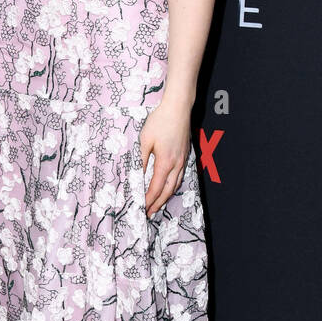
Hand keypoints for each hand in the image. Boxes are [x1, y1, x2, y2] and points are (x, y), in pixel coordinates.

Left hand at [140, 100, 190, 216]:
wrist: (178, 108)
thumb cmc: (160, 121)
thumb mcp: (144, 140)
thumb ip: (140, 159)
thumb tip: (136, 176)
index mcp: (165, 162)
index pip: (156, 187)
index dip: (149, 199)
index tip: (142, 208)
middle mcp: (177, 164)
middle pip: (168, 190)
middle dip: (158, 203)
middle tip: (149, 213)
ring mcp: (183, 159)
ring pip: (175, 184)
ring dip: (166, 196)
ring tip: (157, 204)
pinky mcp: (185, 155)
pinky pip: (180, 176)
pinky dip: (173, 186)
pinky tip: (168, 187)